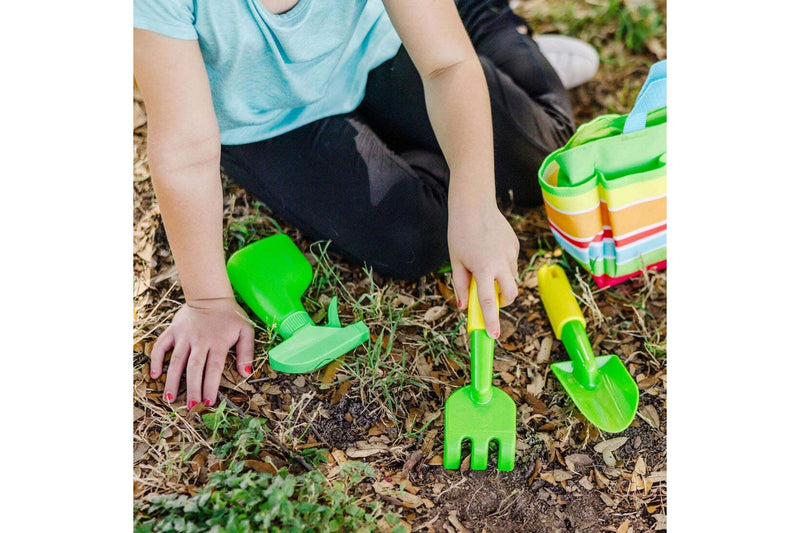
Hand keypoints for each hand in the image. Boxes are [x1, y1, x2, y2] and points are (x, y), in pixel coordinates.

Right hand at [149, 297, 253, 408]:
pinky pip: (161, 346)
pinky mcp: (173, 331)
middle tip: (191, 407)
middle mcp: (199, 341)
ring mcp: (184, 336)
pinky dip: (156, 359)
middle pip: (194, 368)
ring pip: (176, 361)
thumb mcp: (245, 330)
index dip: (210, 386)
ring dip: (172, 380)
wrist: (210, 296)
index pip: (213, 368)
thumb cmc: (230, 316)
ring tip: (170, 398)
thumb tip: (246, 374)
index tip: (208, 402)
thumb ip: (246, 352)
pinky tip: (155, 375)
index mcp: (217, 342)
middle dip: (192, 389)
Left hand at [448, 198, 519, 338]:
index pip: (488, 302)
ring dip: (501, 282)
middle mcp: (501, 263)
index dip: (491, 321)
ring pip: (511, 278)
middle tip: (491, 300)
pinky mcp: (514, 245)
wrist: (474, 204)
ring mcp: (510, 254)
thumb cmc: (460, 233)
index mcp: (483, 269)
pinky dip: (502, 266)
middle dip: (502, 302)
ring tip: (485, 267)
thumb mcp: (456, 261)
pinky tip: (490, 251)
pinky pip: (511, 264)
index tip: (494, 335)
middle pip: (510, 294)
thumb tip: (464, 306)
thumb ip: (460, 285)